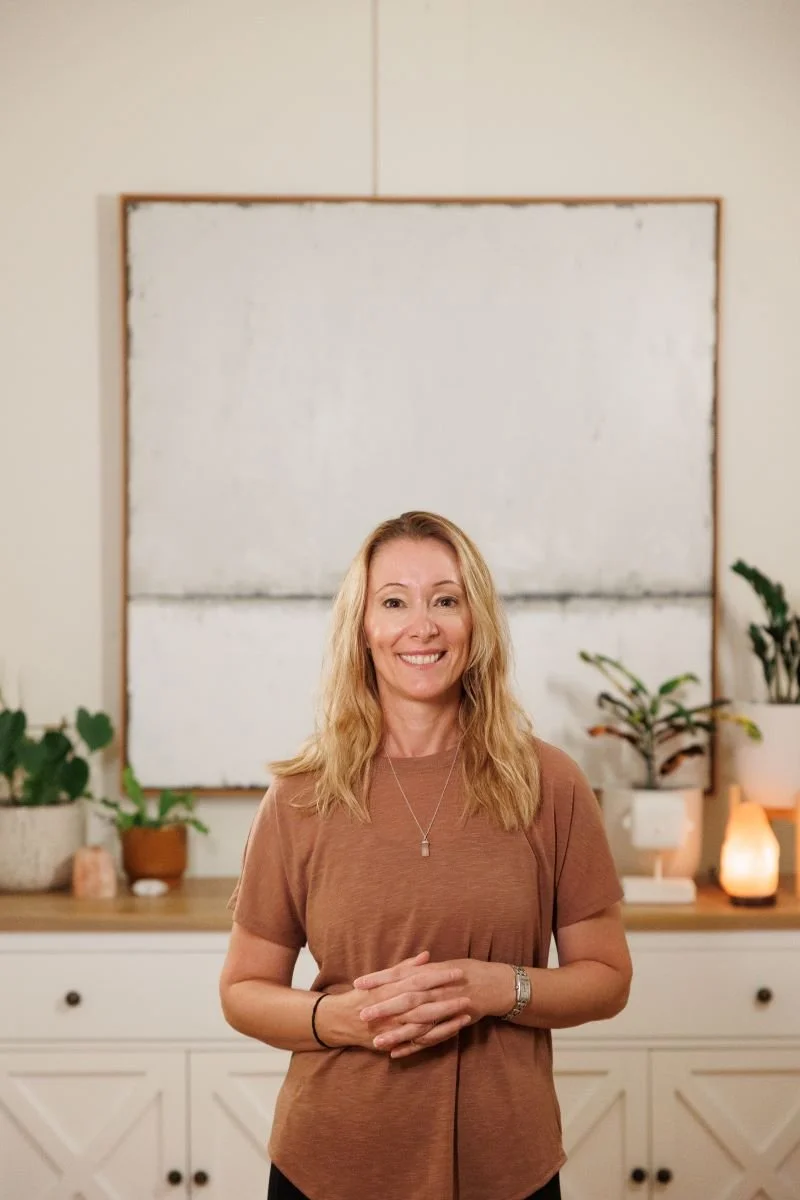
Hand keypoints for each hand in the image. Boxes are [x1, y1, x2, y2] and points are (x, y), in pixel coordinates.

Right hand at [314, 952, 464, 1052]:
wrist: (341, 1020)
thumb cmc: (363, 995)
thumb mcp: (381, 977)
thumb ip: (404, 967)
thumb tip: (426, 956)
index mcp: (389, 989)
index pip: (418, 981)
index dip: (438, 977)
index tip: (457, 972)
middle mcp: (392, 1009)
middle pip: (423, 1004)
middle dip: (446, 999)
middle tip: (467, 993)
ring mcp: (394, 1028)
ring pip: (424, 1025)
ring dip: (446, 1020)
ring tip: (467, 1014)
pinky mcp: (396, 1042)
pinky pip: (419, 1042)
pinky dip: (436, 1037)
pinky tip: (454, 1031)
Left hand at [354, 955, 514, 1058]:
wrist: (493, 985)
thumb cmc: (465, 972)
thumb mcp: (440, 965)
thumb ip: (419, 968)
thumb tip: (400, 969)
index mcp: (430, 973)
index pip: (399, 975)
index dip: (379, 979)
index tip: (358, 983)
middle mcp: (435, 991)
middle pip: (405, 1000)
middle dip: (383, 1008)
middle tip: (361, 1015)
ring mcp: (443, 1009)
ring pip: (417, 1023)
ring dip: (396, 1033)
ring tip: (376, 1043)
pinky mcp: (450, 1025)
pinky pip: (430, 1039)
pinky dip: (413, 1047)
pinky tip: (396, 1054)